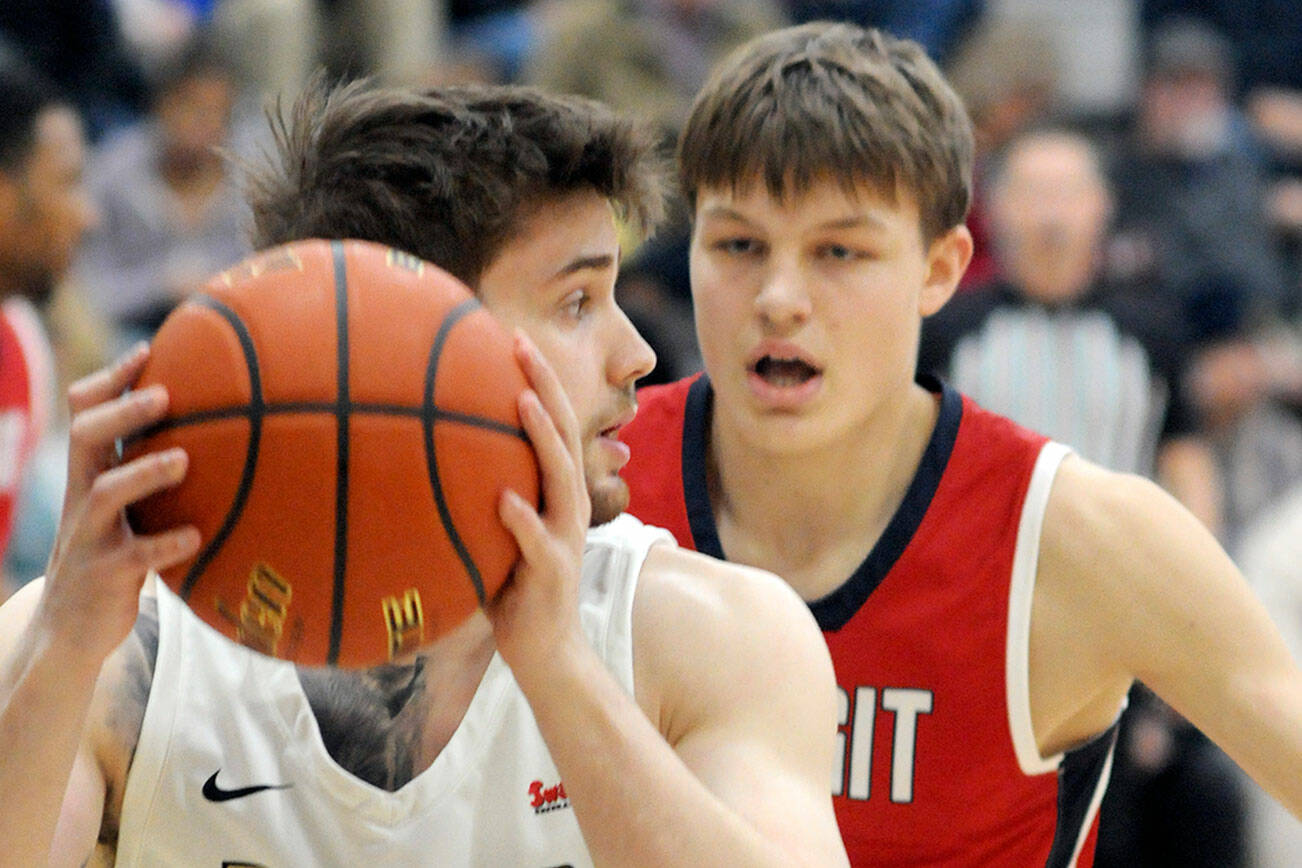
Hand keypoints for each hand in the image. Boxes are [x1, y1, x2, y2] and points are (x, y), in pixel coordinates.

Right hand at [34, 344, 200, 666]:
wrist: (69, 631)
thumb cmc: (113, 557)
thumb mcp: (123, 512)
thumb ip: (150, 476)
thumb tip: (219, 433)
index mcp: (89, 476)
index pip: (86, 413)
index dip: (112, 380)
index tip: (149, 349)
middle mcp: (83, 499)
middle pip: (86, 438)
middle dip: (123, 411)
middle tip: (165, 393)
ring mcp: (91, 537)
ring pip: (107, 494)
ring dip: (146, 472)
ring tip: (185, 459)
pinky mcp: (106, 576)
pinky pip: (137, 557)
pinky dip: (168, 544)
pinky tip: (197, 536)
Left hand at [487, 331, 590, 678]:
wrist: (546, 652)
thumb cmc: (513, 588)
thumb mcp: (496, 532)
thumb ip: (478, 494)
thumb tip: (424, 457)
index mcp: (555, 492)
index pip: (551, 424)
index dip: (537, 379)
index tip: (510, 336)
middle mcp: (567, 506)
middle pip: (564, 435)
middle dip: (545, 385)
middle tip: (520, 342)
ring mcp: (564, 538)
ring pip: (560, 479)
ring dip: (544, 439)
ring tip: (523, 402)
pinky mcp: (553, 573)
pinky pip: (538, 543)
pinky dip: (522, 520)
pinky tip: (503, 499)